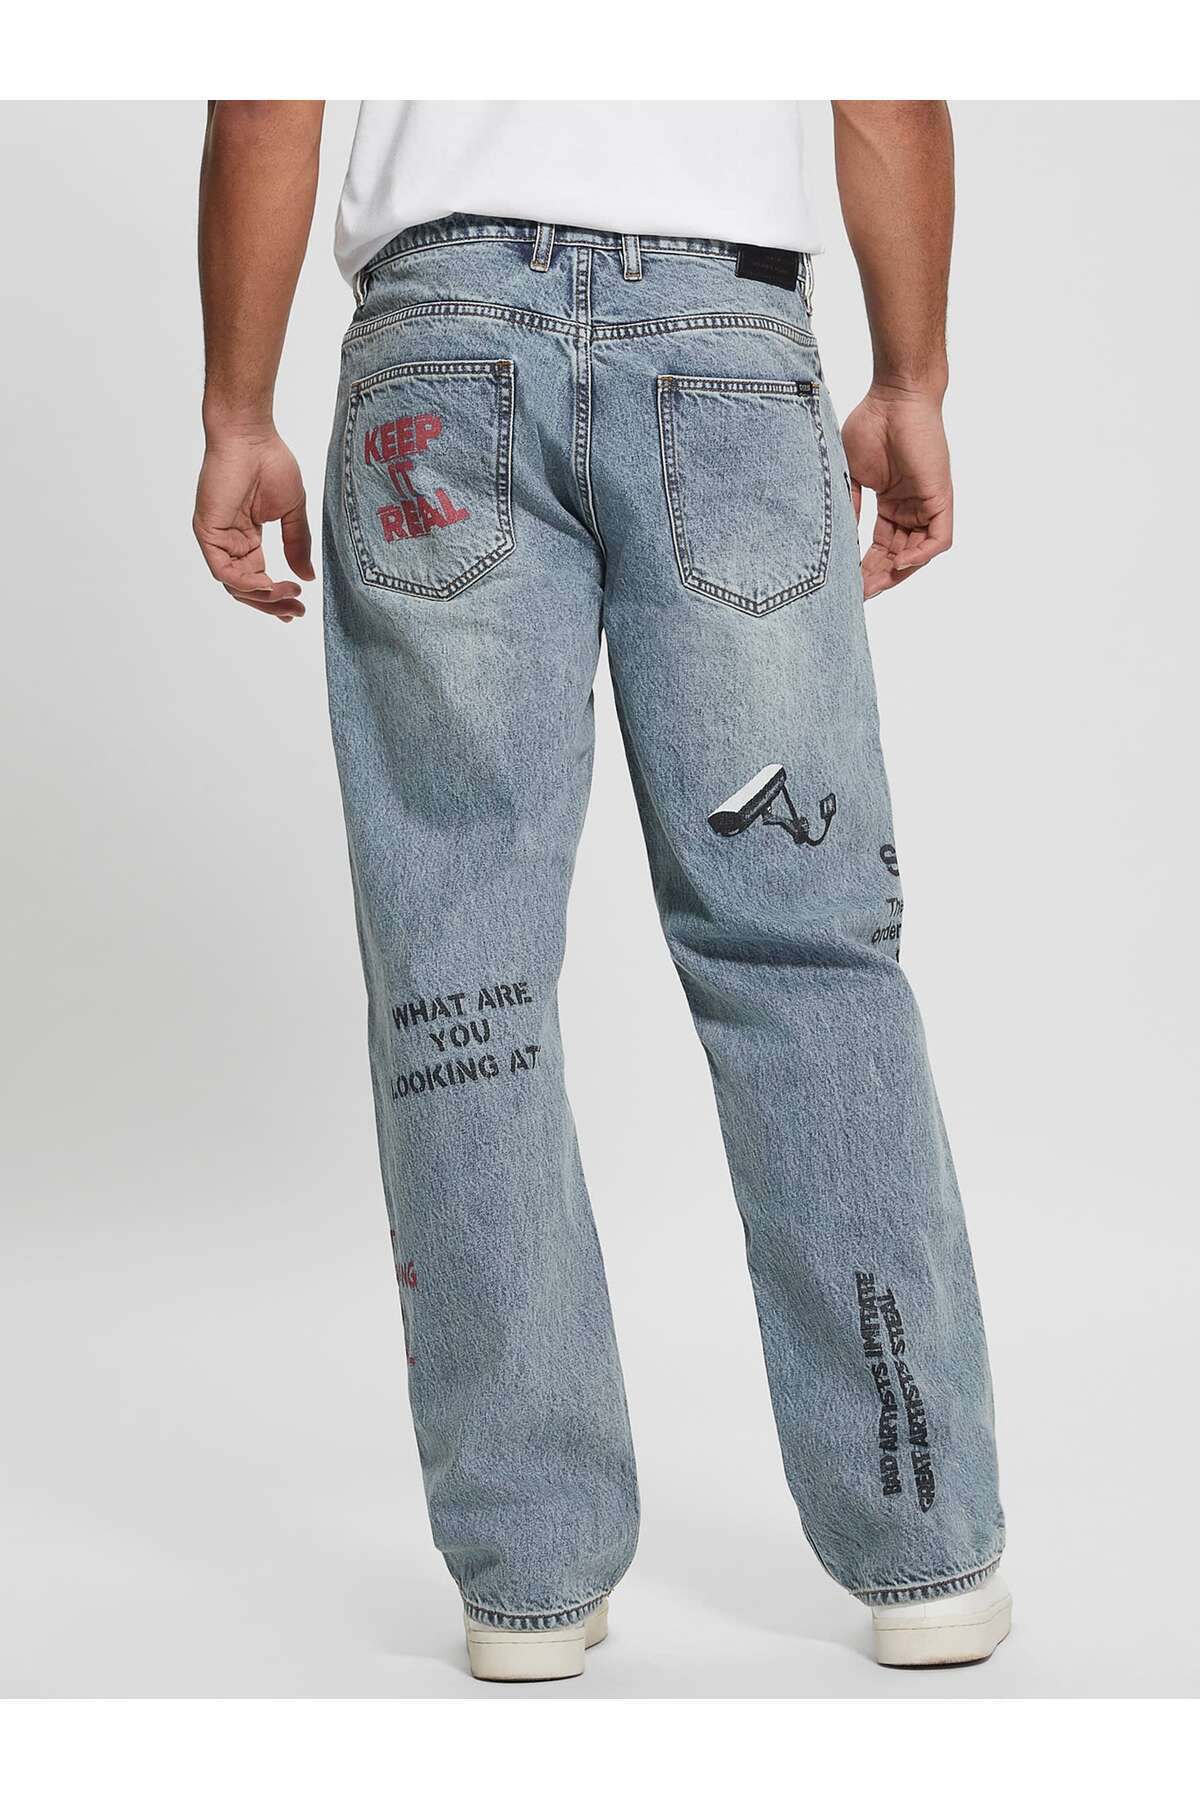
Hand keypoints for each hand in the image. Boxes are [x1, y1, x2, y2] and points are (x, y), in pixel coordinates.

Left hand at [193, 430, 313, 621]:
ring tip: (288, 596)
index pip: (258, 579)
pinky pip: (224, 571)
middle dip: (272, 605)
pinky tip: (269, 586)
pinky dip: (246, 584)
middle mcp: (230, 542)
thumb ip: (298, 545)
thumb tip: (308, 576)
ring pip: (235, 585)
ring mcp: (217, 539)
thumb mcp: (292, 512)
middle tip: (295, 612)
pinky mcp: (208, 532)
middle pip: (246, 588)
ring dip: (262, 598)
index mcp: (246, 538)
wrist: (251, 436)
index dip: (277, 598)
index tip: (298, 608)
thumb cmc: (270, 462)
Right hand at [841, 386, 952, 598]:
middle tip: (857, 594)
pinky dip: (919, 557)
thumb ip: (850, 505)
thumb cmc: (871, 423)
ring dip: (897, 573)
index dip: (865, 568)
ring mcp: (927, 505)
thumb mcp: (851, 473)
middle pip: (898, 556)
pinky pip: (938, 540)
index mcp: (891, 503)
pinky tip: (897, 564)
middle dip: (878, 577)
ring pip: (918, 554)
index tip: (846, 584)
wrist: (895, 396)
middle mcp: (911, 508)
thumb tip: (841, 537)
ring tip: (872, 586)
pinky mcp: (941, 499)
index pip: (881, 547)